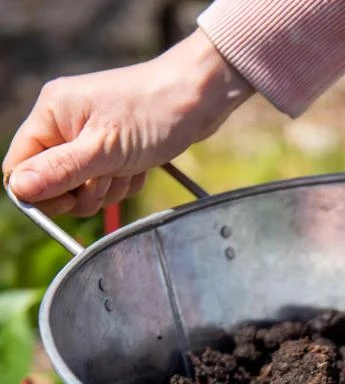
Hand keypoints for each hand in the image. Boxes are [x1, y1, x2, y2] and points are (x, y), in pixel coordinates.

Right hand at [2, 31, 251, 217]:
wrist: (198, 97)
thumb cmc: (152, 114)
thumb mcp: (102, 150)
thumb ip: (59, 171)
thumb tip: (18, 189)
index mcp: (51, 114)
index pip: (20, 165)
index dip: (40, 191)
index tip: (69, 198)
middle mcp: (65, 122)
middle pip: (53, 182)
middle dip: (83, 191)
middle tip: (107, 177)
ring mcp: (90, 135)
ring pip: (84, 187)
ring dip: (109, 188)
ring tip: (130, 166)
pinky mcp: (114, 147)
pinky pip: (108, 182)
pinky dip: (126, 182)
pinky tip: (141, 166)